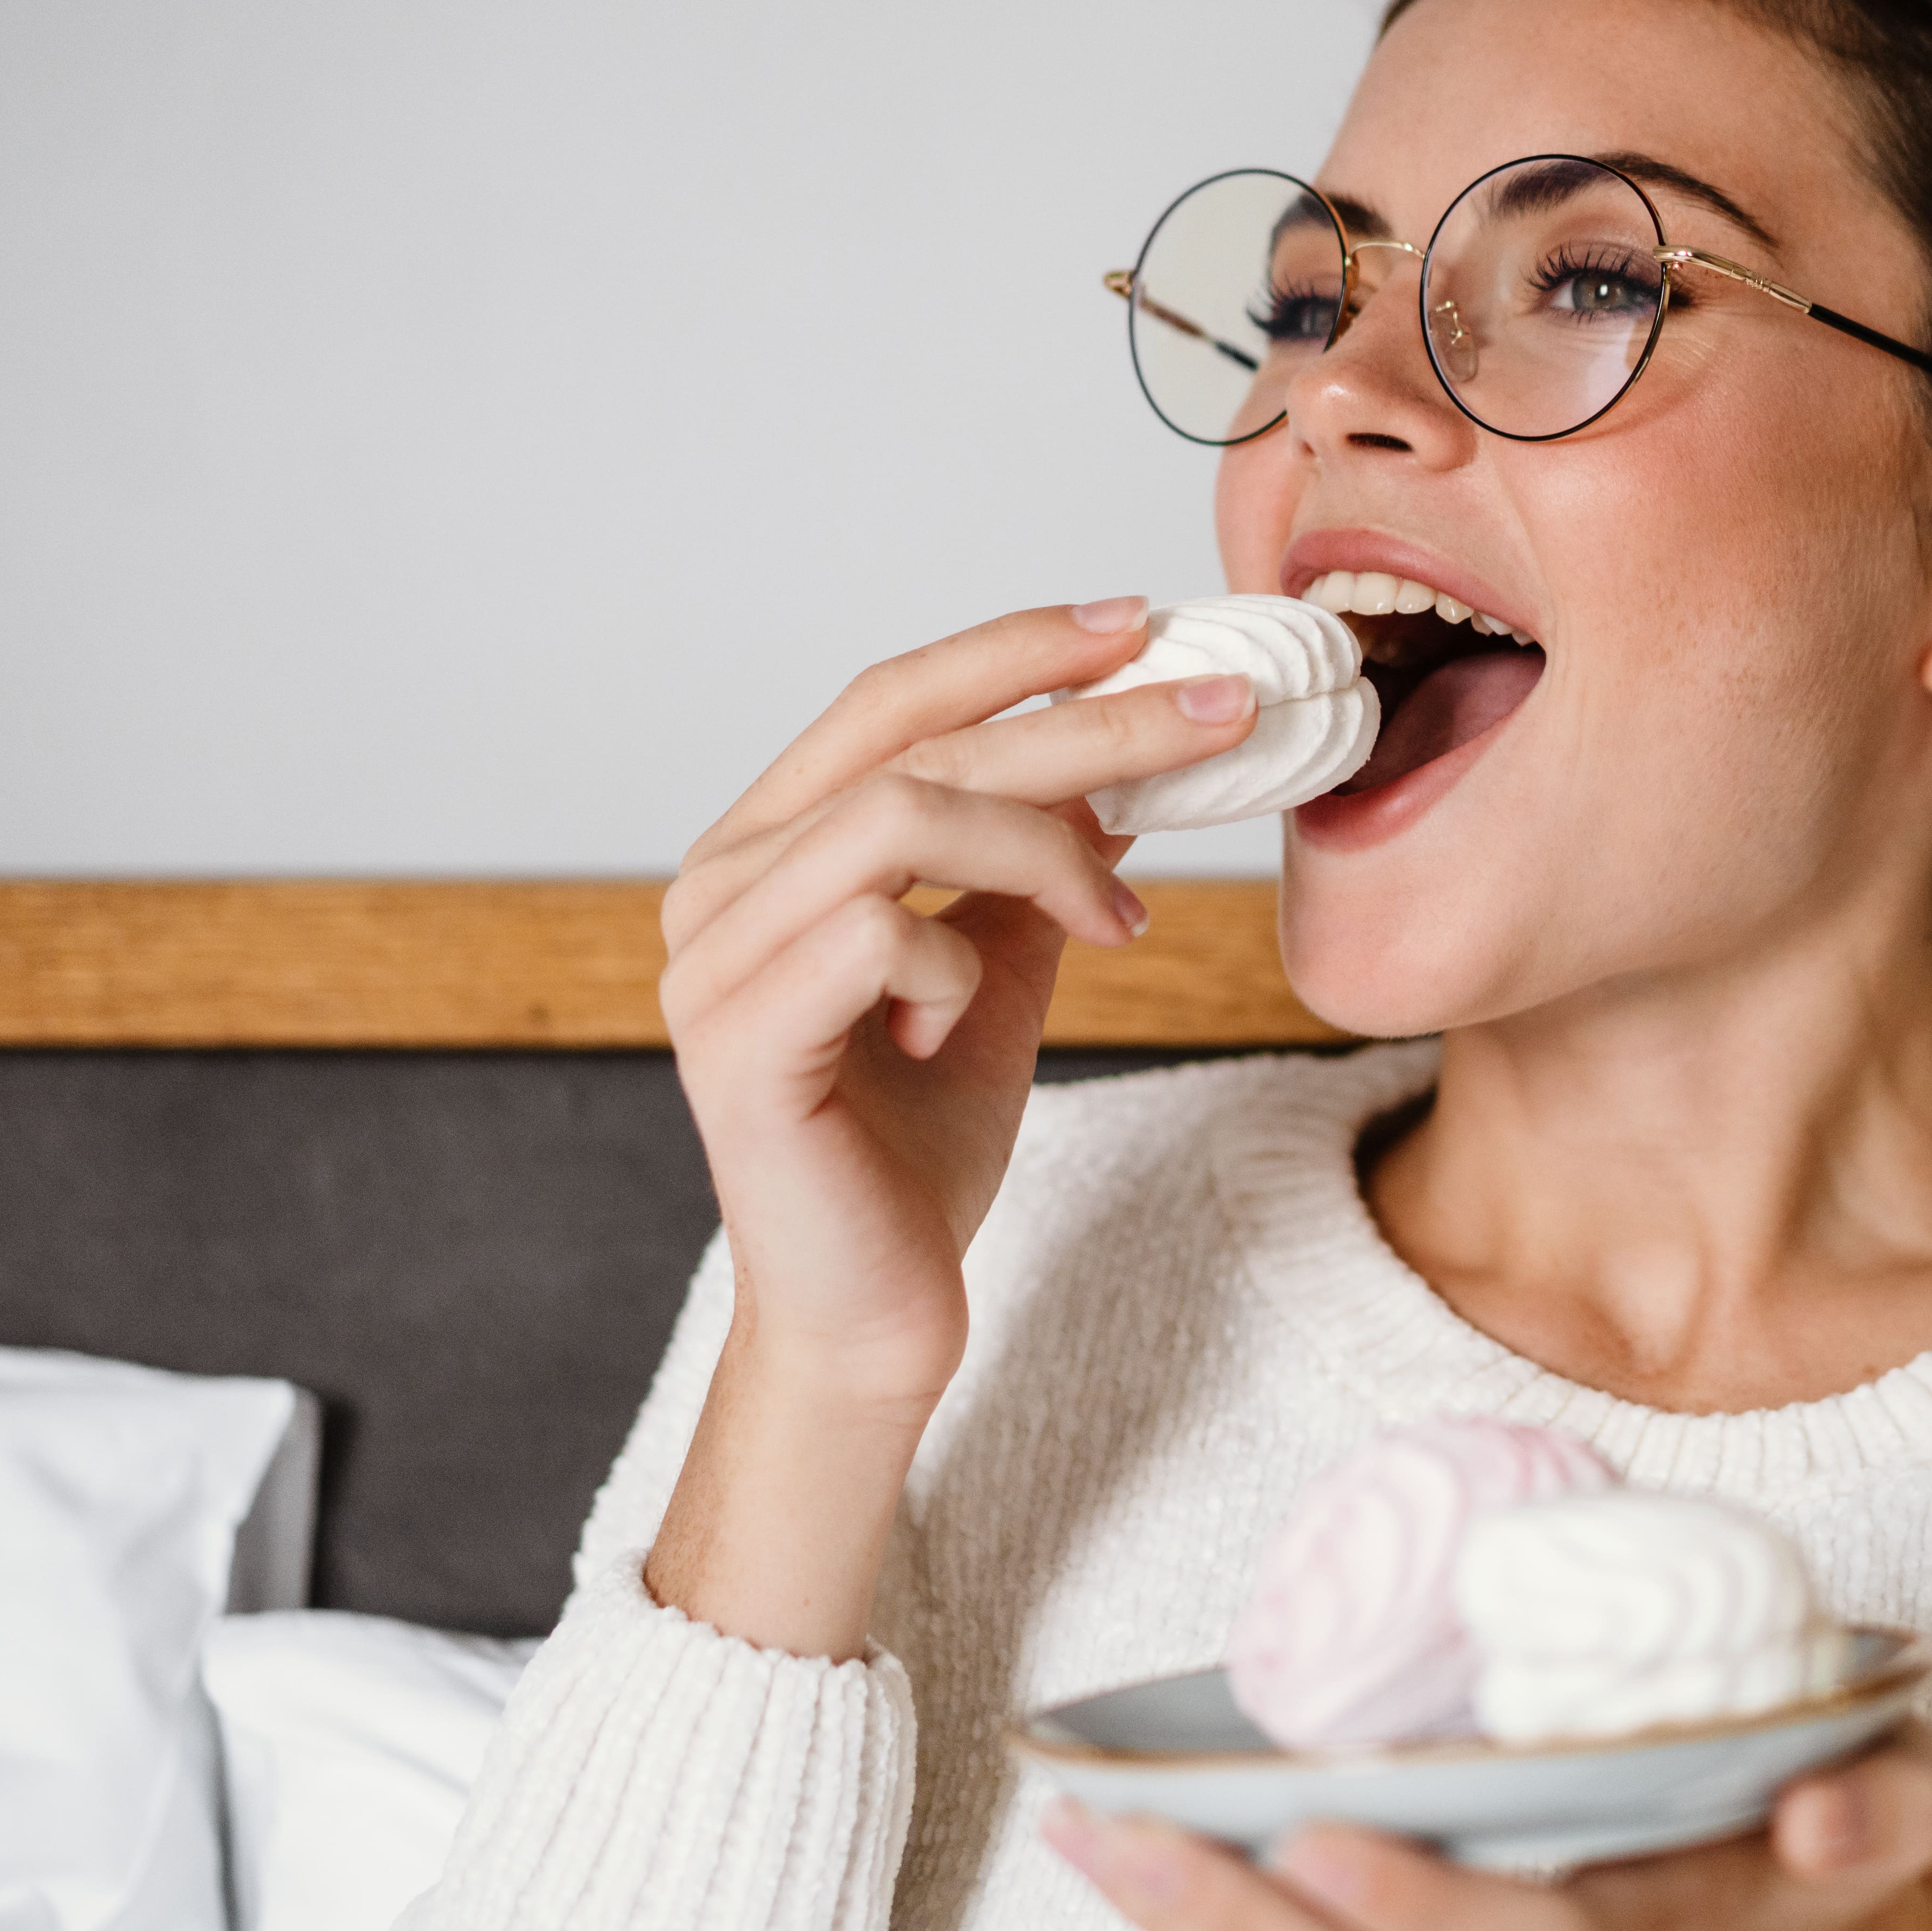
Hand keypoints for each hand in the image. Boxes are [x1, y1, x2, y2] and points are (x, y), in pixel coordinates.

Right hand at [644, 599, 1258, 1655]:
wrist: (877, 1309)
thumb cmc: (918, 1142)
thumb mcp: (996, 969)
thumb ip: (1033, 866)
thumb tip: (1122, 760)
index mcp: (770, 848)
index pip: (892, 700)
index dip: (1013, 650)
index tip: (1140, 621)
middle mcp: (720, 884)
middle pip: (914, 741)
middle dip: (1081, 716)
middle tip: (1217, 712)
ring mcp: (713, 961)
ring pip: (894, 816)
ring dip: (1041, 847)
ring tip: (1117, 920)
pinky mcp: (736, 1043)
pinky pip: (874, 933)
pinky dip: (955, 957)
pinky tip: (966, 1015)